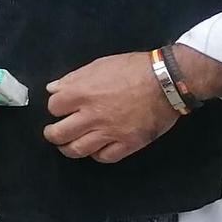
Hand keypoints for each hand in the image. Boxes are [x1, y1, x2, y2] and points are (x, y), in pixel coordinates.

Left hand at [43, 52, 177, 162]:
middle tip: (55, 132)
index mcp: (82, 93)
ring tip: (69, 144)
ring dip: (68, 148)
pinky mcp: (128, 143)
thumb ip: (73, 78)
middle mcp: (92, 115)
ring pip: (77, 150)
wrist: (169, 80)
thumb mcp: (100, 65)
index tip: (61, 108)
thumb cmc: (134, 68)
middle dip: (53, 134)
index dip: (56, 107)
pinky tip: (96, 148)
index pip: (53, 107)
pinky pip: (104, 157)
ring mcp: (110, 132)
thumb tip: (53, 88)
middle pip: (58, 134)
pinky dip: (97, 154)